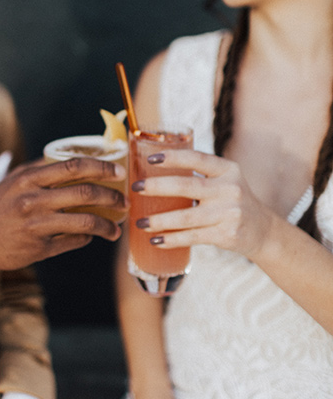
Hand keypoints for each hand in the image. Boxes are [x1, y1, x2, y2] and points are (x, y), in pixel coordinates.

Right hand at [0, 157, 126, 269]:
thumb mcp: (14, 181)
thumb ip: (41, 169)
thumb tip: (76, 161)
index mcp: (29, 178)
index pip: (74, 166)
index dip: (102, 168)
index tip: (119, 172)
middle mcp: (33, 200)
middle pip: (85, 194)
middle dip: (112, 198)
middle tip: (124, 202)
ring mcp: (36, 225)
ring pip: (85, 222)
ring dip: (106, 225)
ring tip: (115, 230)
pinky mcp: (38, 248)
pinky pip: (73, 241)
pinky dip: (87, 238)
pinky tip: (91, 236)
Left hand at [134, 149, 271, 259]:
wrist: (262, 230)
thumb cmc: (232, 201)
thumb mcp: (225, 181)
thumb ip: (200, 175)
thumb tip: (154, 173)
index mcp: (227, 170)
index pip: (197, 159)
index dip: (173, 157)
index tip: (150, 159)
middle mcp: (230, 189)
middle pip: (187, 186)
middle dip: (157, 187)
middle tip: (136, 188)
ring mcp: (229, 213)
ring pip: (186, 217)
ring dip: (159, 220)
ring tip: (140, 222)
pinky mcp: (226, 234)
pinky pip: (192, 237)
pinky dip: (171, 239)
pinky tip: (156, 240)